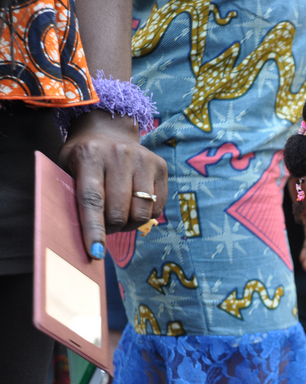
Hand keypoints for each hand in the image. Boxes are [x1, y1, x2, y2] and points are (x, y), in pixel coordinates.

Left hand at [58, 110, 166, 259]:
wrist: (109, 130)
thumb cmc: (84, 158)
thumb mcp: (68, 168)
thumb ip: (72, 196)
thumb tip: (79, 236)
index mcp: (90, 156)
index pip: (92, 200)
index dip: (94, 229)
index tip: (96, 253)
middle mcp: (120, 155)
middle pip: (119, 212)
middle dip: (110, 228)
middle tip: (104, 225)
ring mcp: (144, 159)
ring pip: (141, 213)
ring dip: (129, 224)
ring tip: (119, 216)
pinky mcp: (161, 166)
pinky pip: (156, 208)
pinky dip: (144, 216)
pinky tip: (134, 205)